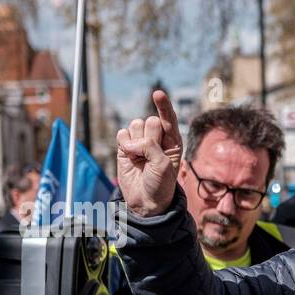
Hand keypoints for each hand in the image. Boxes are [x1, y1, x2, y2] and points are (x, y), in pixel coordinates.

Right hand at [116, 89, 183, 217]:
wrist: (145, 200)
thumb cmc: (160, 184)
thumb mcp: (162, 165)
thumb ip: (151, 147)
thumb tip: (131, 140)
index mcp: (173, 141)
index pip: (168, 118)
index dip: (163, 105)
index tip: (157, 94)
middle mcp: (157, 138)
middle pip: (150, 120)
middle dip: (149, 138)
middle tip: (151, 156)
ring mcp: (140, 140)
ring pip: (135, 125)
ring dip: (136, 142)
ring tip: (140, 158)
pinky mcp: (125, 145)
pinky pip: (122, 133)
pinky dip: (124, 143)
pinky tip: (129, 156)